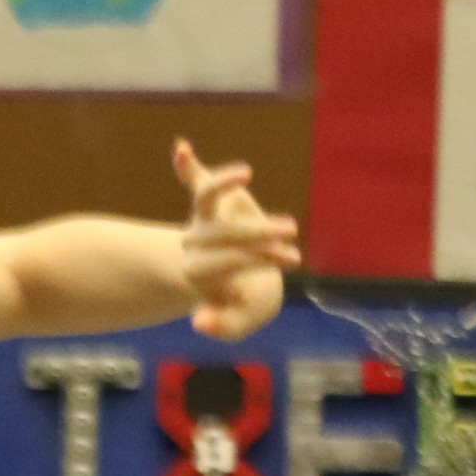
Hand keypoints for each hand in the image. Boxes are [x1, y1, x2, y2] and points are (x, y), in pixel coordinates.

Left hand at [173, 141, 298, 337]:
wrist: (245, 276)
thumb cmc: (249, 297)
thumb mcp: (247, 319)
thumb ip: (228, 327)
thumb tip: (197, 323)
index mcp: (203, 273)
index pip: (220, 263)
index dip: (255, 259)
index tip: (291, 259)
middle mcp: (197, 245)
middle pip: (221, 234)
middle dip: (260, 236)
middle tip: (295, 244)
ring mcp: (204, 220)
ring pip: (207, 199)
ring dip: (225, 185)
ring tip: (244, 174)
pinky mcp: (213, 200)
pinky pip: (196, 181)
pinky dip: (187, 165)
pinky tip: (181, 148)